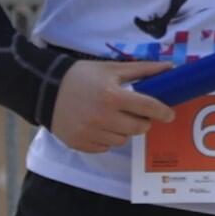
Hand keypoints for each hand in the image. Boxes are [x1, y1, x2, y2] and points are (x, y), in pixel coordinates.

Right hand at [47, 55, 162, 157]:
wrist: (46, 89)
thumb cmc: (81, 76)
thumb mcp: (110, 69)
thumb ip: (142, 69)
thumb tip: (169, 67)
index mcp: (112, 96)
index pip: (148, 107)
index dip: (163, 112)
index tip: (169, 114)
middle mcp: (102, 117)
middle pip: (138, 128)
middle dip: (143, 121)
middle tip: (137, 114)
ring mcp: (90, 133)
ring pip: (123, 140)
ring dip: (124, 130)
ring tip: (113, 118)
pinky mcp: (81, 144)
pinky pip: (105, 148)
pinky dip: (107, 139)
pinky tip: (99, 126)